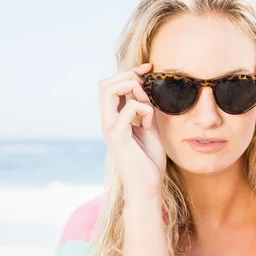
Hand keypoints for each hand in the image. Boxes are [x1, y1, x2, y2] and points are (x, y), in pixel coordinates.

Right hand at [98, 62, 165, 203]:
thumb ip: (146, 111)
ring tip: (147, 102)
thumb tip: (147, 91)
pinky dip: (143, 108)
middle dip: (128, 76)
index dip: (130, 72)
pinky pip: (128, 109)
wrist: (147, 187)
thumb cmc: (149, 161)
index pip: (112, 85)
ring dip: (131, 88)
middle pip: (105, 84)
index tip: (149, 67)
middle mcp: (108, 121)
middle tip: (147, 84)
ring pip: (108, 91)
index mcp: (115, 118)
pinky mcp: (117, 137)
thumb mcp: (150, 129)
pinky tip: (149, 122)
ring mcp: (110, 128)